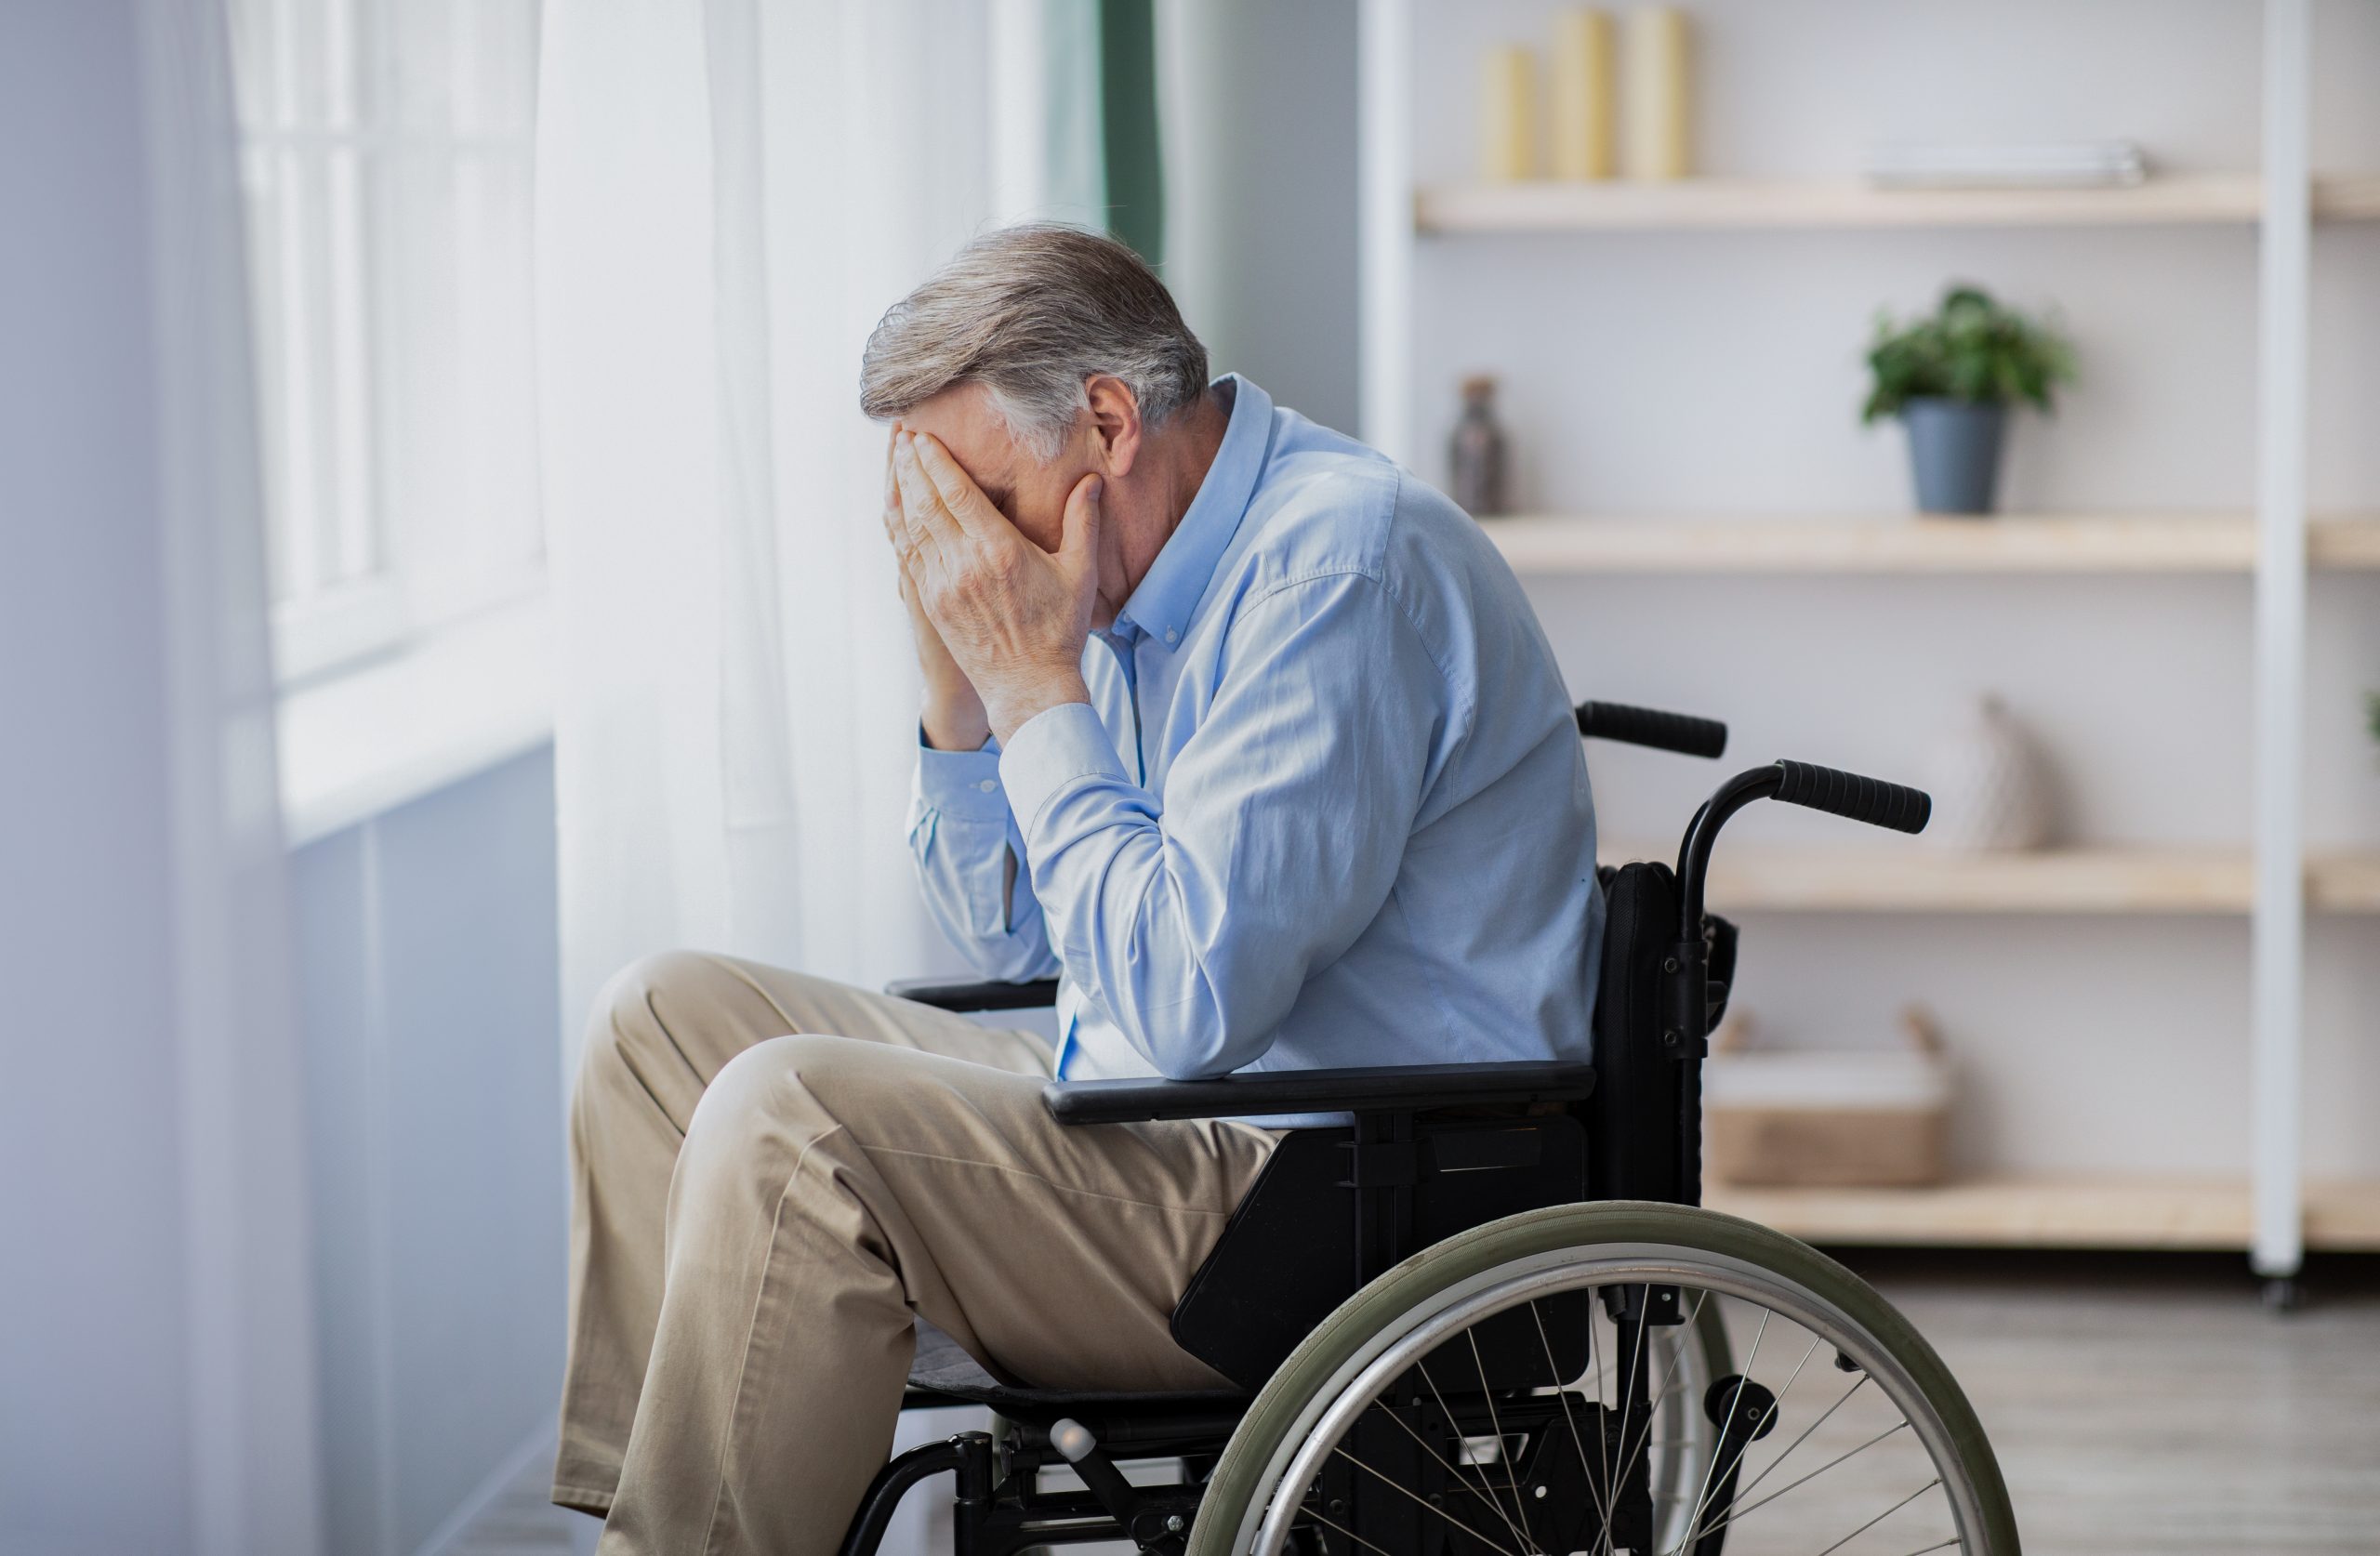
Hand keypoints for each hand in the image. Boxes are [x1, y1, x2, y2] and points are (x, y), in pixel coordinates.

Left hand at [890, 429, 1099, 744]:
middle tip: (902, 437)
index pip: (956, 494)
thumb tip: (1092, 481)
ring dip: (901, 490)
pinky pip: (908, 555)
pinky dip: (898, 526)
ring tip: (896, 461)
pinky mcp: (932, 603)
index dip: (935, 461)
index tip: (923, 437)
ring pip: (911, 527)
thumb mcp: (1080, 574)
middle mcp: (964, 565)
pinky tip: (896, 507)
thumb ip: (1083, 522)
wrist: (1029, 687)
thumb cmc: (1059, 631)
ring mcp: (943, 585)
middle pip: (926, 503)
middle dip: (911, 466)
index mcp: (999, 551)